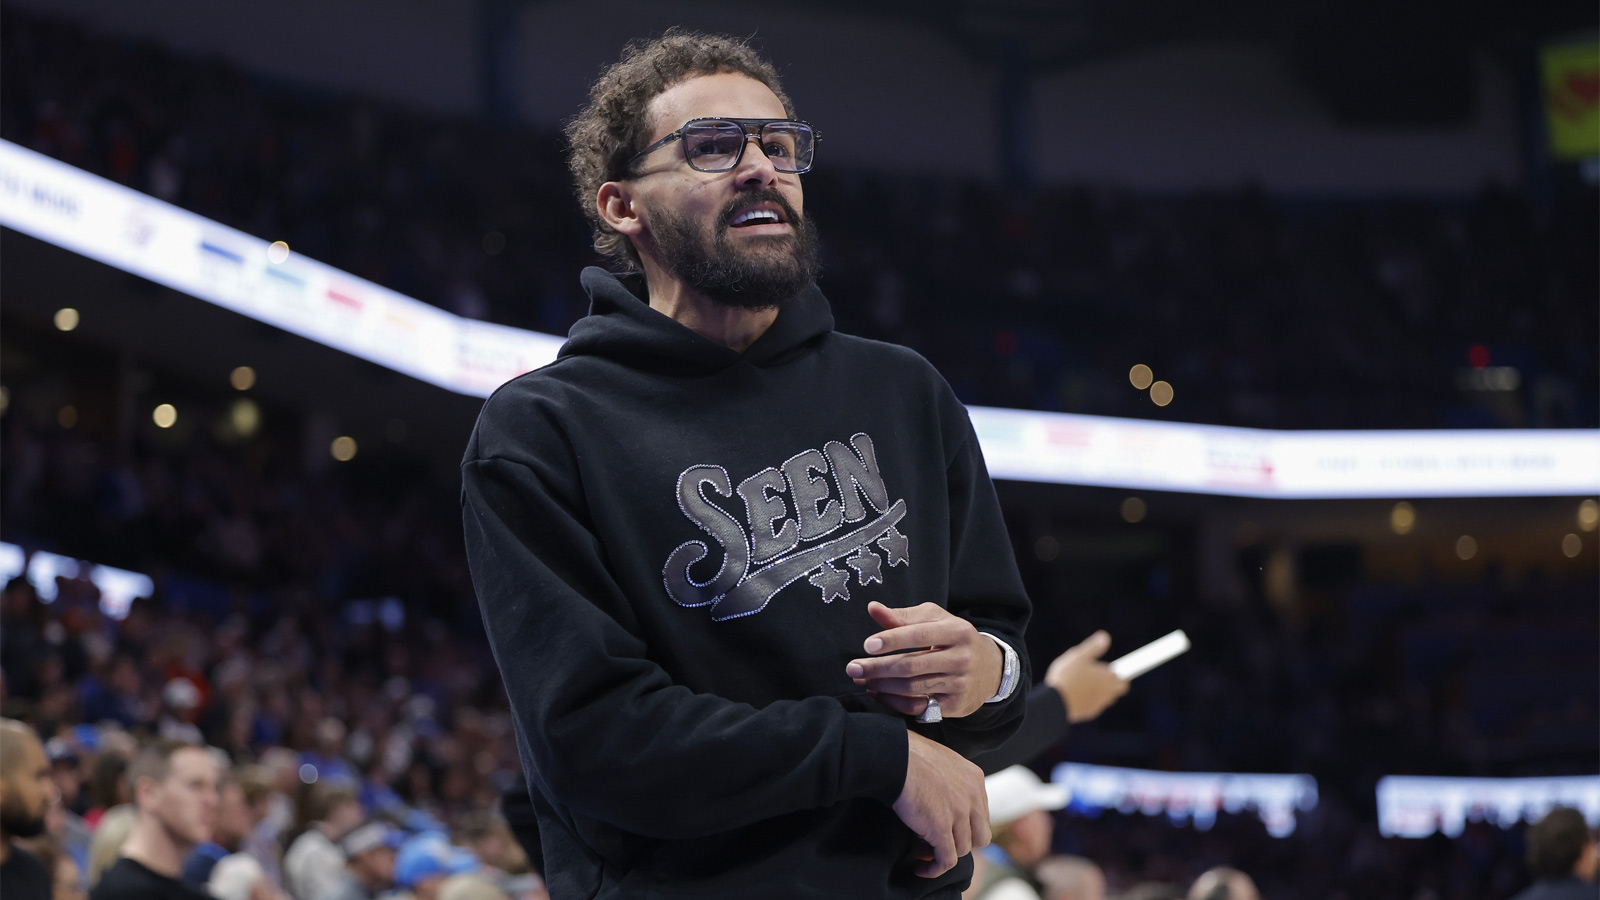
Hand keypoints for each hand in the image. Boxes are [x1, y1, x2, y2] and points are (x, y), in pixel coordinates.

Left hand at [846, 602, 1003, 718]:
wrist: (990, 668)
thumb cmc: (953, 638)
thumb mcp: (935, 620)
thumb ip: (903, 616)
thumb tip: (872, 608)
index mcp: (957, 631)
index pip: (920, 635)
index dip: (892, 640)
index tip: (867, 645)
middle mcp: (962, 658)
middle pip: (912, 665)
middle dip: (878, 668)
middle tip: (853, 668)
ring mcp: (960, 684)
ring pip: (913, 688)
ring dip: (882, 686)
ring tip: (862, 680)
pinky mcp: (956, 706)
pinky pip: (919, 707)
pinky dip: (895, 702)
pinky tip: (879, 693)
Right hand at [893, 730, 990, 877]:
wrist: (894, 757)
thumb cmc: (907, 754)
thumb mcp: (940, 761)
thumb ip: (949, 779)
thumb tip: (941, 795)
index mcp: (974, 778)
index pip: (980, 814)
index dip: (963, 826)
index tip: (944, 828)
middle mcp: (973, 796)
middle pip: (980, 836)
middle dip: (960, 842)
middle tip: (938, 841)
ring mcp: (960, 813)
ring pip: (962, 850)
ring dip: (942, 854)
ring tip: (920, 850)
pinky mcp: (941, 828)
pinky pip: (946, 860)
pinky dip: (935, 869)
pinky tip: (920, 868)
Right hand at [1044, 630, 1128, 722]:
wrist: (1054, 702)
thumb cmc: (1067, 676)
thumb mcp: (1079, 656)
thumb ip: (1094, 647)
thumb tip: (1105, 637)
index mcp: (1108, 679)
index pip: (1124, 682)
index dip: (1117, 676)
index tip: (1107, 670)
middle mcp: (1107, 694)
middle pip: (1115, 691)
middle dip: (1108, 683)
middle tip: (1093, 675)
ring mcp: (1098, 706)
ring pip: (1104, 699)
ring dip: (1097, 692)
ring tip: (1081, 683)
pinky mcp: (1087, 714)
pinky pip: (1092, 706)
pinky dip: (1087, 700)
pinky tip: (1075, 694)